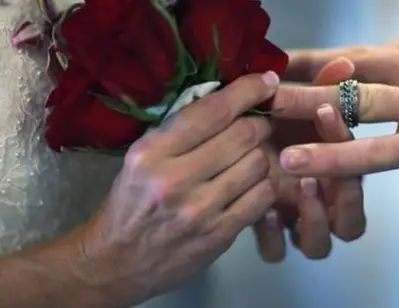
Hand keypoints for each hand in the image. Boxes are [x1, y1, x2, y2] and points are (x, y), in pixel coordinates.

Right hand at [75, 72, 277, 305]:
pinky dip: (266, 184)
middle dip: (260, 124)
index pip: (212, 111)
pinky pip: (263, 197)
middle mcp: (175, 178)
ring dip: (262, 155)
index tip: (266, 81)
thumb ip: (180, 131)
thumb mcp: (141, 158)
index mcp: (152, 152)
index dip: (247, 91)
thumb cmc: (129, 203)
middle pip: (243, 135)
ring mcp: (200, 209)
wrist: (115, 262)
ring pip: (258, 164)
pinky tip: (255, 184)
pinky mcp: (219, 235)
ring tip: (252, 157)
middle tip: (259, 125)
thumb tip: (229, 100)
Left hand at [253, 58, 365, 260]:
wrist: (229, 145)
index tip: (327, 115)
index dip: (352, 153)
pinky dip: (274, 237)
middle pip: (350, 225)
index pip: (359, 177)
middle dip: (342, 200)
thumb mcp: (296, 106)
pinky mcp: (269, 237)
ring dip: (313, 221)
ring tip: (298, 188)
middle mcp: (325, 207)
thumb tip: (344, 63)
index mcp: (340, 176)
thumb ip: (321, 88)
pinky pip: (278, 252)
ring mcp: (297, 225)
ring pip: (319, 246)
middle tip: (322, 171)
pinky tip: (264, 211)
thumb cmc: (274, 123)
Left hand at [272, 25, 398, 219]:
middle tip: (254, 80)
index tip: (286, 62)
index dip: (322, 58)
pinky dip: (331, 156)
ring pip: (354, 100)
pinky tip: (296, 162)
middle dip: (299, 72)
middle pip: (350, 64)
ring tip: (258, 115)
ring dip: (301, 107)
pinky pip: (375, 151)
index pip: (367, 50)